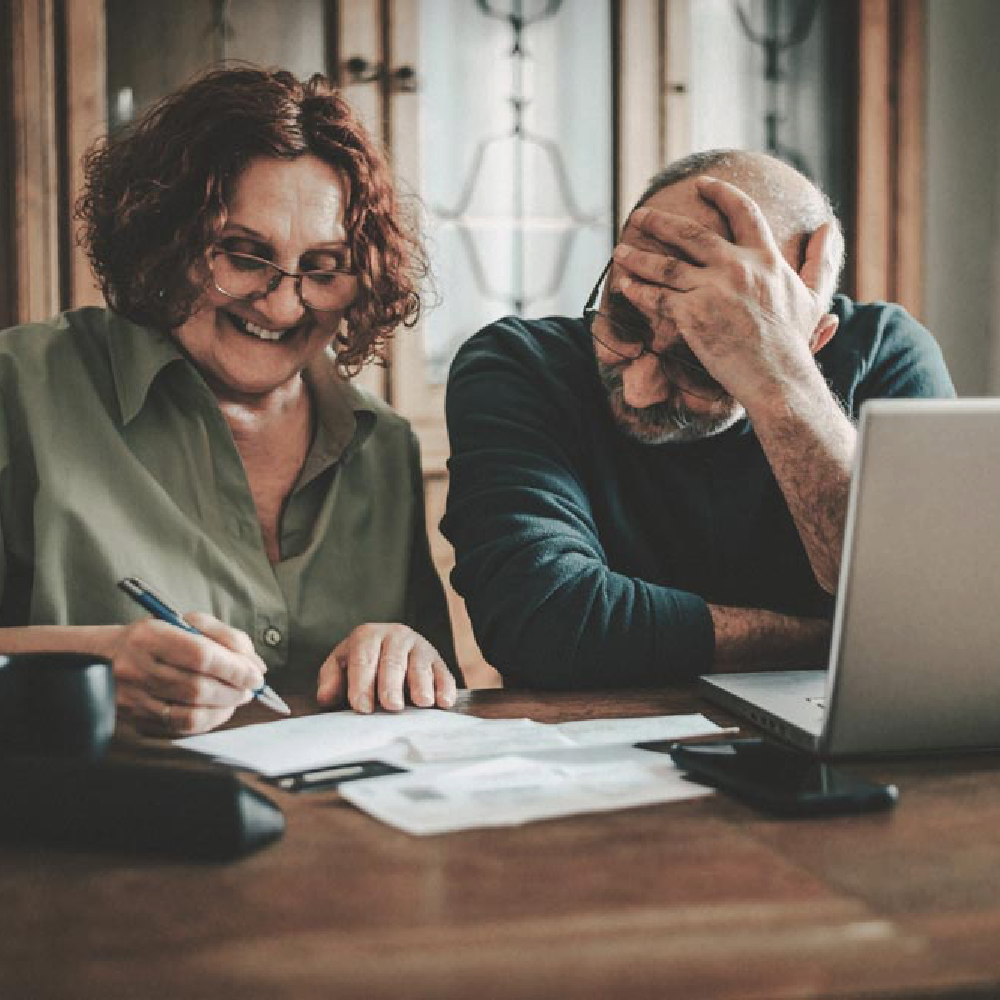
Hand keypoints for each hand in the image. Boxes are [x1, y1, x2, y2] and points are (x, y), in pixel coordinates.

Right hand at [112, 613, 267, 734]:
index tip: (256, 674)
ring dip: (224, 707)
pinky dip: (209, 721)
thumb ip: (227, 637)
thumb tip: (255, 665)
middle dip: (234, 690)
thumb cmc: (157, 636)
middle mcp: (137, 668)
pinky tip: (219, 709)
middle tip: (250, 687)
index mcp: (150, 636)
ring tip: (238, 696)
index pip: (200, 656)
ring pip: (190, 713)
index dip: (234, 668)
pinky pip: (180, 728)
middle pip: (197, 688)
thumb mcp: (188, 622)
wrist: (105, 656)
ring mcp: (134, 698)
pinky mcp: (137, 719)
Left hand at [315, 623, 456, 713]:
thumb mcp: (341, 665)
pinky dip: (444, 687)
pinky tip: (442, 701)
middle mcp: (395, 636)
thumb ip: (332, 680)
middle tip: (391, 705)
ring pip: (420, 665)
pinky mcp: (438, 660)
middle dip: (391, 685)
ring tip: (421, 702)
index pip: (363, 659)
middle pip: (393, 662)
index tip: (362, 706)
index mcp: (367, 636)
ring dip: (421, 684)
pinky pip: (442, 673)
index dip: (362, 684)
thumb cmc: (362, 663)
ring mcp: (419, 646)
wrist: (389, 647)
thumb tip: (326, 697)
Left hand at [614, 176, 838, 408]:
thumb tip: (829, 229)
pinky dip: (636, 289)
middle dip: (661, 222)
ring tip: (620, 250)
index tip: (701, 184)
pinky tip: (623, 285)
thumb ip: (820, 260)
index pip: (741, 211)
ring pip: (664, 264)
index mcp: (766, 258)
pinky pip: (655, 297)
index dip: (720, 193)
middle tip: (642, 216)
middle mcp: (737, 267)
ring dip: (638, 255)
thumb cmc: (794, 343)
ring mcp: (712, 289)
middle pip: (690, 233)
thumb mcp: (815, 296)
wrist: (777, 378)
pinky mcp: (691, 315)